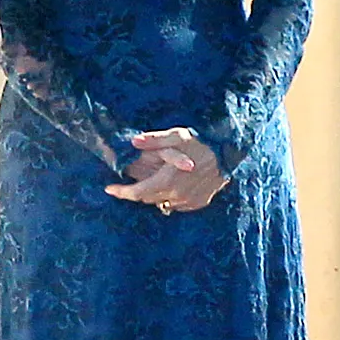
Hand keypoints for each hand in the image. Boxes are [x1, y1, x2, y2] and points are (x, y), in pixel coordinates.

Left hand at [105, 127, 228, 212]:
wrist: (231, 154)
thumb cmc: (204, 143)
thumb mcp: (176, 136)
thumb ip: (153, 140)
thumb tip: (133, 142)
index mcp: (167, 181)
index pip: (137, 193)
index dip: (121, 192)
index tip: (109, 188)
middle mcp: (176, 195)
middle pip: (148, 198)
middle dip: (136, 190)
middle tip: (129, 180)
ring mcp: (188, 201)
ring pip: (162, 202)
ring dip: (153, 194)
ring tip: (150, 181)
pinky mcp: (199, 203)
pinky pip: (177, 204)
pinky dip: (169, 196)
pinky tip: (169, 186)